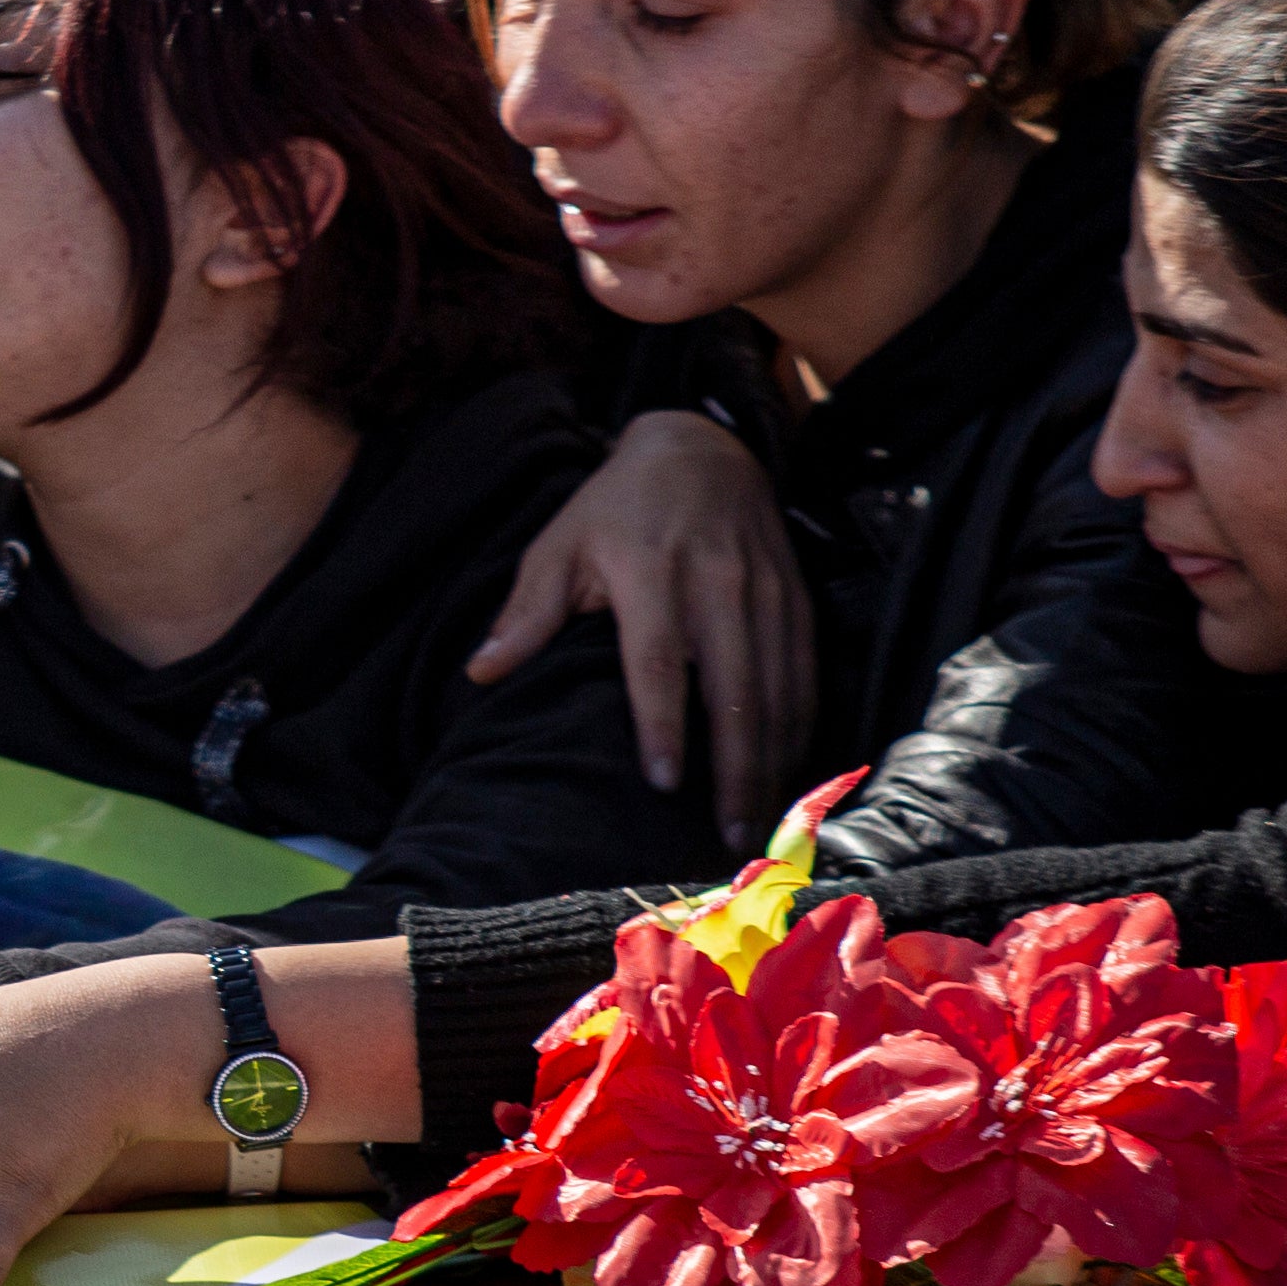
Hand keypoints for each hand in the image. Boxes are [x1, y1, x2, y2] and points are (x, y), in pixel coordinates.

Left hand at [464, 408, 812, 831]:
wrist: (698, 448)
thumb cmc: (615, 508)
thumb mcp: (560, 545)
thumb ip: (526, 612)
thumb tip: (481, 672)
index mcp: (651, 575)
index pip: (658, 662)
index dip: (663, 724)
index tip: (663, 782)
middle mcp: (715, 585)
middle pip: (732, 689)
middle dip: (735, 767)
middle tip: (728, 837)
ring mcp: (763, 592)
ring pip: (777, 687)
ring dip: (772, 759)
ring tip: (761, 823)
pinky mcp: (795, 596)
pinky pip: (805, 669)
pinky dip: (801, 723)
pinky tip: (791, 770)